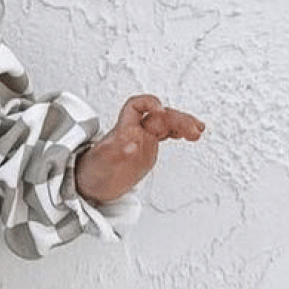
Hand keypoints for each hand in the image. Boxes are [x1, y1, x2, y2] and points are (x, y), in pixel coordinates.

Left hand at [75, 95, 204, 204]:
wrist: (91, 185)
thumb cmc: (91, 172)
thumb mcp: (100, 164)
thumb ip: (114, 152)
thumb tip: (130, 144)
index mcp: (122, 130)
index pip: (135, 107)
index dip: (149, 103)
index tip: (160, 110)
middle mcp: (134, 131)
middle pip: (159, 116)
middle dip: (178, 119)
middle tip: (194, 129)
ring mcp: (143, 140)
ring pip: (166, 123)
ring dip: (183, 124)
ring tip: (198, 131)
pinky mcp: (148, 149)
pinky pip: (166, 134)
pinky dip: (180, 132)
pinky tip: (191, 134)